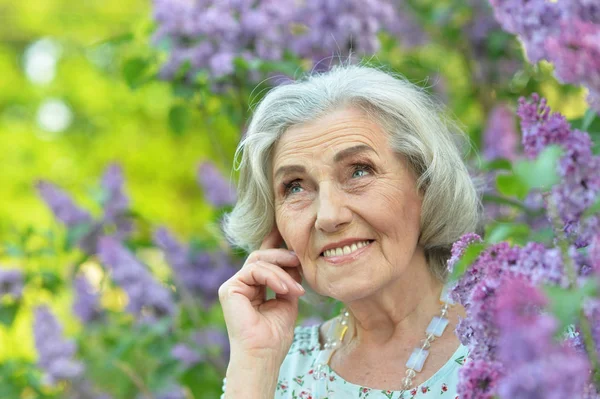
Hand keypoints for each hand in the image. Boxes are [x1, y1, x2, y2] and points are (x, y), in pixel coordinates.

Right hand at [219, 227, 304, 362]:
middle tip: (300, 260)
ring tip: (297, 288)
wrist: (264, 355)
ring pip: (258, 260)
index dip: (276, 245)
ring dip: (282, 271)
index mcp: (254, 287)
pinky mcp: (229, 289)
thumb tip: (296, 260)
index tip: (291, 236)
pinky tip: (285, 289)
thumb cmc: (275, 336)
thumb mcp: (287, 300)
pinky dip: (272, 276)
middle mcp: (241, 285)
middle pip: (261, 256)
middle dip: (282, 255)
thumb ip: (289, 280)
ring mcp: (233, 286)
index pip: (265, 260)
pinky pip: (254, 270)